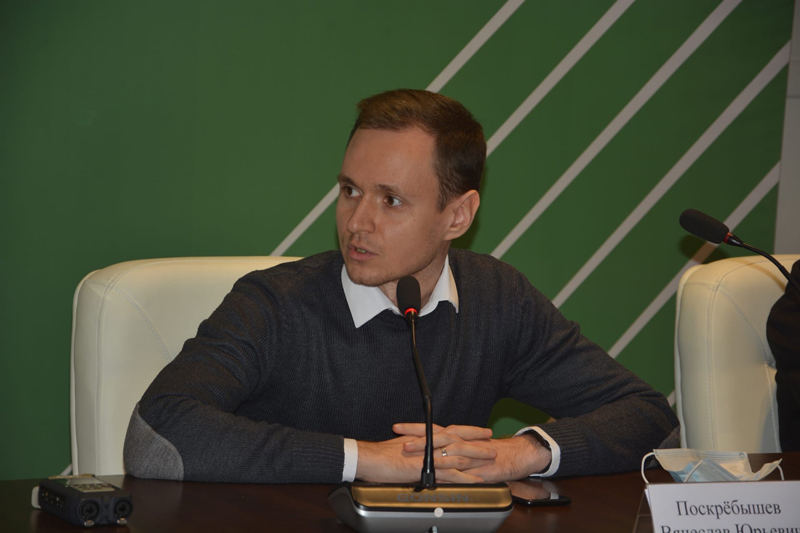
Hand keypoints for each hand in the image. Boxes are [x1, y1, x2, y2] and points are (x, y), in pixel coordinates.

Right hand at [355, 424, 496, 483]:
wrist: (370, 459)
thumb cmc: (381, 454)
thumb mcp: (403, 444)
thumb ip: (417, 445)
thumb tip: (425, 448)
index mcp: (425, 435)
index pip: (452, 430)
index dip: (468, 431)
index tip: (482, 432)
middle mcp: (430, 442)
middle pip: (460, 439)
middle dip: (478, 442)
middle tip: (493, 444)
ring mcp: (429, 455)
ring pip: (459, 454)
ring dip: (477, 457)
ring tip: (491, 461)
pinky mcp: (427, 468)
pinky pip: (451, 473)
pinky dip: (465, 477)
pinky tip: (476, 481)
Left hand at [398, 425, 551, 481]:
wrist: (515, 455)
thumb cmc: (489, 452)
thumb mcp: (465, 447)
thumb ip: (447, 449)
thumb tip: (425, 450)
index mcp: (456, 436)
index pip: (432, 428)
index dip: (414, 427)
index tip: (397, 427)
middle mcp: (461, 442)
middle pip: (437, 437)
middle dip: (419, 439)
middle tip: (401, 441)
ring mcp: (469, 454)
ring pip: (447, 451)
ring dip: (430, 453)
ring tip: (414, 456)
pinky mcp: (477, 468)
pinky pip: (462, 469)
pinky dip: (449, 470)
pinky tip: (438, 472)